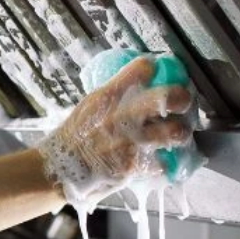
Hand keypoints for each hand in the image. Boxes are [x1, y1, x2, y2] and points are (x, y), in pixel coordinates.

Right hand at [38, 56, 193, 204]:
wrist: (56, 170)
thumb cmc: (71, 138)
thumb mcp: (87, 108)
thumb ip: (112, 99)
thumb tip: (136, 88)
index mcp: (106, 96)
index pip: (142, 68)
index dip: (154, 68)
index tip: (159, 72)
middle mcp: (120, 115)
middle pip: (167, 97)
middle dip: (182, 98)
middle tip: (183, 102)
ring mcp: (129, 142)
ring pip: (174, 131)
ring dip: (180, 132)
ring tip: (178, 134)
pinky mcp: (133, 166)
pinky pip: (164, 161)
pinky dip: (166, 161)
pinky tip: (163, 158)